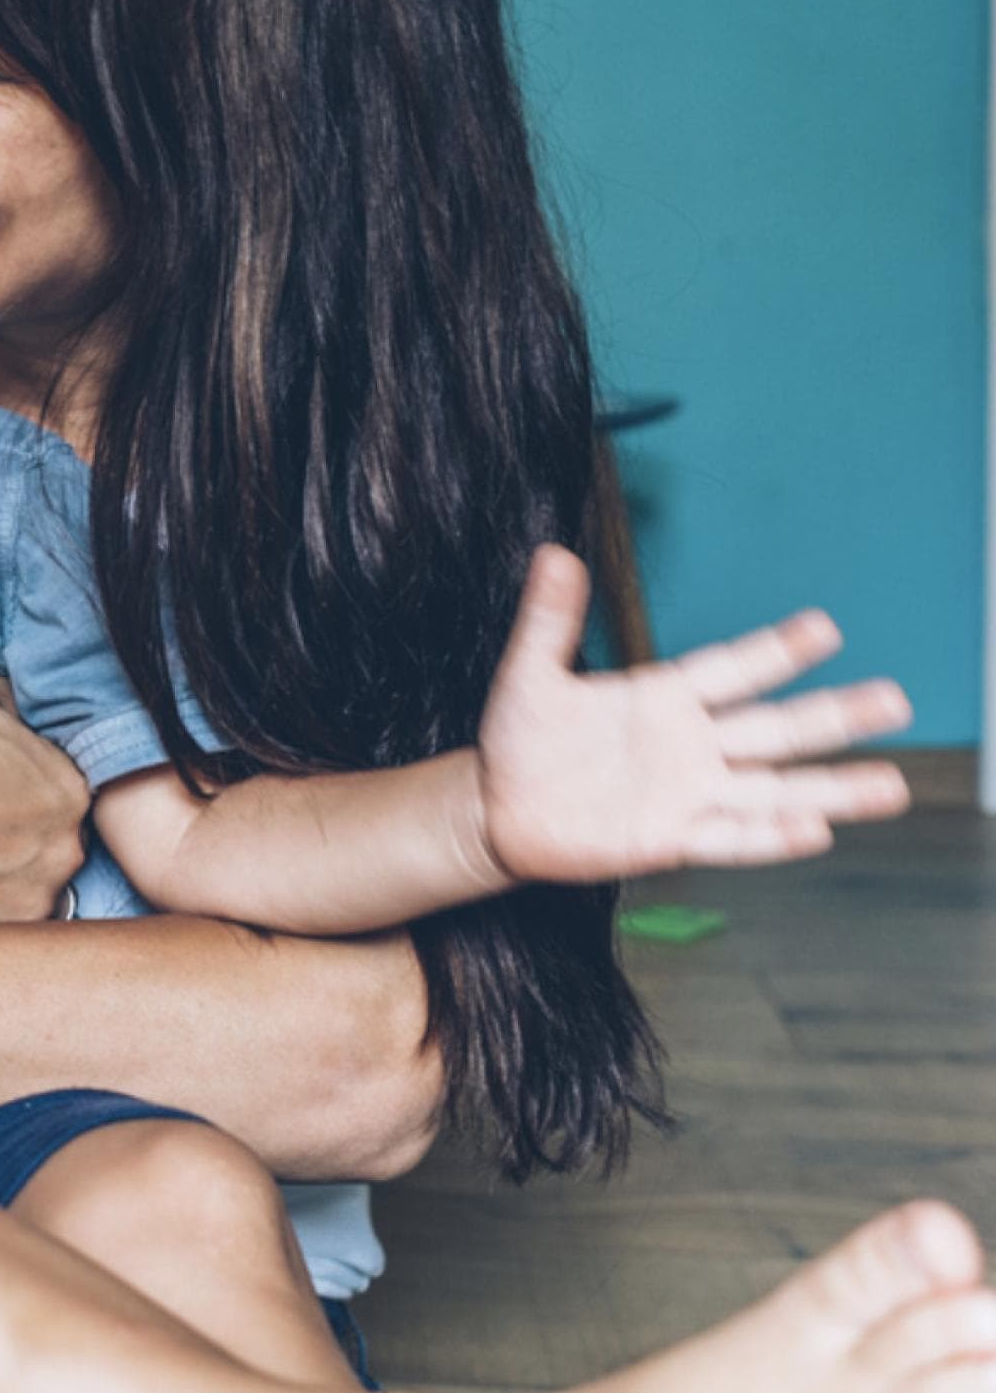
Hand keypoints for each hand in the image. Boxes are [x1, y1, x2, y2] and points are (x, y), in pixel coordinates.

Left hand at [476, 546, 911, 881]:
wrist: (497, 806)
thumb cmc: (520, 740)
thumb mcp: (531, 673)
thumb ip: (550, 618)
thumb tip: (554, 554)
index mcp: (664, 698)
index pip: (733, 668)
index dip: (776, 651)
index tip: (824, 628)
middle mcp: (689, 745)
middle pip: (775, 729)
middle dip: (836, 716)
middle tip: (896, 701)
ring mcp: (685, 793)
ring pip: (771, 789)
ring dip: (829, 789)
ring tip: (890, 784)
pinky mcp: (668, 837)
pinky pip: (730, 838)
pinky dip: (769, 837)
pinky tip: (815, 831)